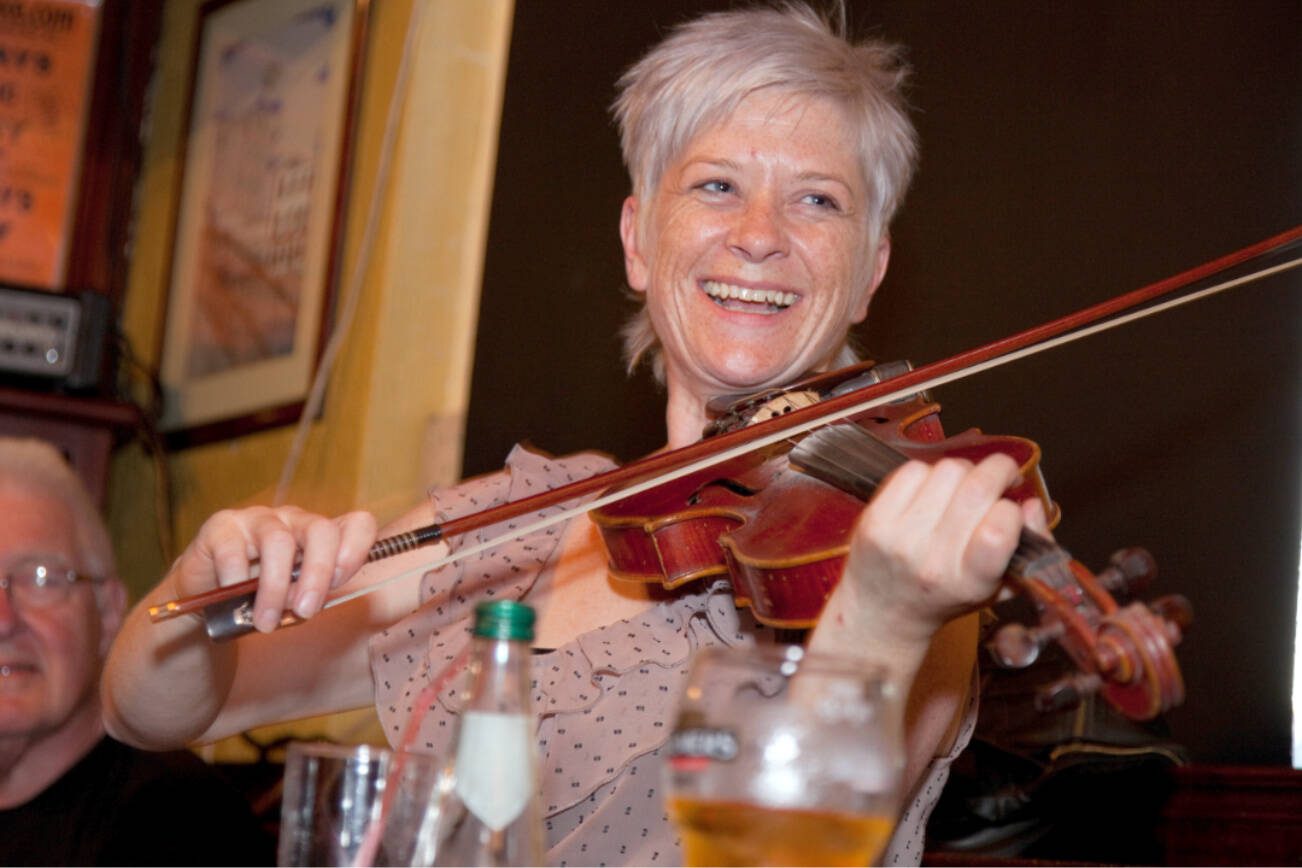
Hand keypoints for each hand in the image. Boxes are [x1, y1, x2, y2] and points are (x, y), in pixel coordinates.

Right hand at [171, 506, 377, 632]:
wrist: (206, 596)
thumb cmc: (259, 597)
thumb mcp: (292, 600)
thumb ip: (306, 597)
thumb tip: (307, 604)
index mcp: (319, 536)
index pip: (356, 524)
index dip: (356, 549)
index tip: (340, 581)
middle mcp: (293, 521)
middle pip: (320, 530)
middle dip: (317, 574)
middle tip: (306, 611)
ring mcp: (258, 519)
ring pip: (278, 542)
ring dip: (275, 588)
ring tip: (266, 622)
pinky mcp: (222, 527)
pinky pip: (234, 551)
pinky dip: (236, 582)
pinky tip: (232, 601)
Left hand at [842, 453, 1050, 643]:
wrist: (882, 613)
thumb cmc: (946, 597)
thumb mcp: (997, 587)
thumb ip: (1029, 548)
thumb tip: (1031, 503)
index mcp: (968, 582)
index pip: (998, 528)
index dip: (1011, 509)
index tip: (1009, 512)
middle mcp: (933, 560)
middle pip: (977, 488)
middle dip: (999, 471)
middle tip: (1001, 477)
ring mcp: (900, 537)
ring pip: (948, 471)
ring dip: (964, 471)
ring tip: (964, 488)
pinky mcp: (875, 518)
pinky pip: (912, 470)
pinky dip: (929, 473)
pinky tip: (933, 490)